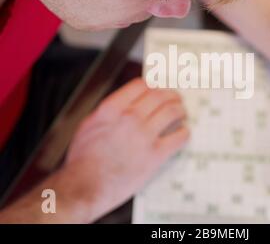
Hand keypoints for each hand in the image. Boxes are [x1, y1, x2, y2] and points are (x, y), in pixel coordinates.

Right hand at [64, 78, 188, 220]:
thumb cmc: (83, 161)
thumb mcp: (89, 125)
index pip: (141, 85)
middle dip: (171, 95)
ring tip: (181, 113)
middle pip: (160, 96)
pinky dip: (184, 132)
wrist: (84, 187)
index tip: (158, 89)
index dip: (153, 86)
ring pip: (172, 112)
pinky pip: (178, 137)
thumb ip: (109, 113)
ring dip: (180, 110)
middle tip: (175, 99)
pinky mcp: (155, 155)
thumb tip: (125, 105)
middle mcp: (129, 118)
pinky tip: (182, 133)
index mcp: (111, 109)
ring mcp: (144, 135)